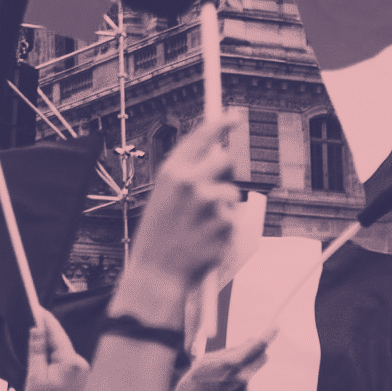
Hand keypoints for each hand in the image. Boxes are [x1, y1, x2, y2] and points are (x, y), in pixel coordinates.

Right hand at [25, 306, 90, 390]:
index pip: (57, 333)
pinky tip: (41, 355)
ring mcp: (80, 370)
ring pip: (60, 350)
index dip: (45, 318)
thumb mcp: (35, 376)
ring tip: (32, 338)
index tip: (36, 307)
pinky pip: (63, 359)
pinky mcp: (77, 376)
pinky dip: (52, 355)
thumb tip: (36, 330)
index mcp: (71, 362)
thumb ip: (36, 350)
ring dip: (47, 345)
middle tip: (30, 319)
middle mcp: (80, 364)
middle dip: (45, 331)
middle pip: (59, 340)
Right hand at [112, 112, 240, 326]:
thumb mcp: (163, 197)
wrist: (157, 273)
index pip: (201, 136)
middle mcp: (190, 181)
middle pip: (226, 159)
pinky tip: (206, 238)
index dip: (220, 123)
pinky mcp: (224, 222)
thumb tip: (215, 157)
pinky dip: (225, 227)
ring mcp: (208, 201)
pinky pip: (235, 217)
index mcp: (171, 172)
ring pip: (232, 192)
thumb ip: (185, 176)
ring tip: (201, 225)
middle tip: (215, 189)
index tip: (234, 117)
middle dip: (225, 172)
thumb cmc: (159, 237)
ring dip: (224, 206)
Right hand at [161, 331, 270, 390]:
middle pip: (263, 358)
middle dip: (257, 351)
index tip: (275, 327)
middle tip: (246, 347)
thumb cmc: (191, 388)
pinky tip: (219, 386)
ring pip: (252, 370)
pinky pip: (245, 382)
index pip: (259, 346)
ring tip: (219, 373)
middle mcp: (242, 378)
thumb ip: (228, 352)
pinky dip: (238, 379)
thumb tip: (248, 344)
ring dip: (244, 366)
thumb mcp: (204, 362)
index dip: (269, 334)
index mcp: (232, 364)